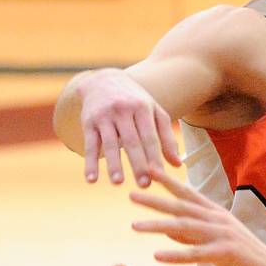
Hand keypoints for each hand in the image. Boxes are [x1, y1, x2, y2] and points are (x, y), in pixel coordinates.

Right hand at [77, 68, 180, 185]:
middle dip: (138, 164)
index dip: (155, 156)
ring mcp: (104, 115)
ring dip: (114, 164)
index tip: (160, 176)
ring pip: (110, 143)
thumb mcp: (154, 112)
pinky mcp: (88, 122)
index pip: (150, 136)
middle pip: (132, 141)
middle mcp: (123, 110)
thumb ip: (166, 138)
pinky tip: (92, 179)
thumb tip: (177, 165)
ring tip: (118, 183)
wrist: (102, 81)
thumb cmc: (135, 102)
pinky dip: (90, 163)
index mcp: (142, 108)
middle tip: (144, 185)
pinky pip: (90, 144)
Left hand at [129, 169, 265, 265]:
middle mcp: (218, 220)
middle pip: (182, 206)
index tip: (148, 170)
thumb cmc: (245, 260)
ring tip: (134, 227)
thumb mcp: (217, 243)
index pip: (188, 193)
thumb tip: (170, 230)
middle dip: (155, 200)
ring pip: (185, 227)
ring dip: (158, 226)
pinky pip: (196, 254)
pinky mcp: (226, 253)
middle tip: (131, 195)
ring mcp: (223, 235)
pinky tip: (157, 257)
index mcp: (216, 214)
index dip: (168, 181)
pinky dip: (176, 255)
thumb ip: (194, 235)